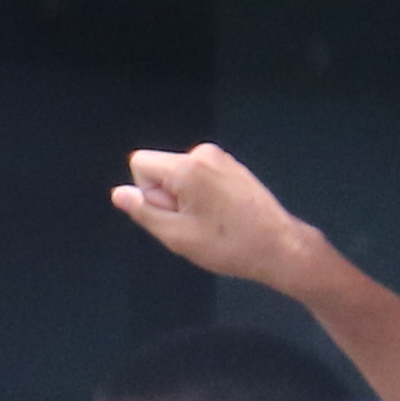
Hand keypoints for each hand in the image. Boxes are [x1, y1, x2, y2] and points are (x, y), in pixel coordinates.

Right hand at [109, 143, 333, 295]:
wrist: (279, 247)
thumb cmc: (227, 245)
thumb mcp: (176, 235)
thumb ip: (143, 211)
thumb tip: (120, 193)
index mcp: (186, 167)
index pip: (139, 163)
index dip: (148, 193)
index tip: (172, 214)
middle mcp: (203, 153)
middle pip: (161, 169)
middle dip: (168, 196)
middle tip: (194, 224)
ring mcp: (221, 158)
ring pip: (180, 176)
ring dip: (186, 199)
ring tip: (211, 223)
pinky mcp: (233, 167)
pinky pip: (200, 177)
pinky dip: (203, 196)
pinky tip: (223, 217)